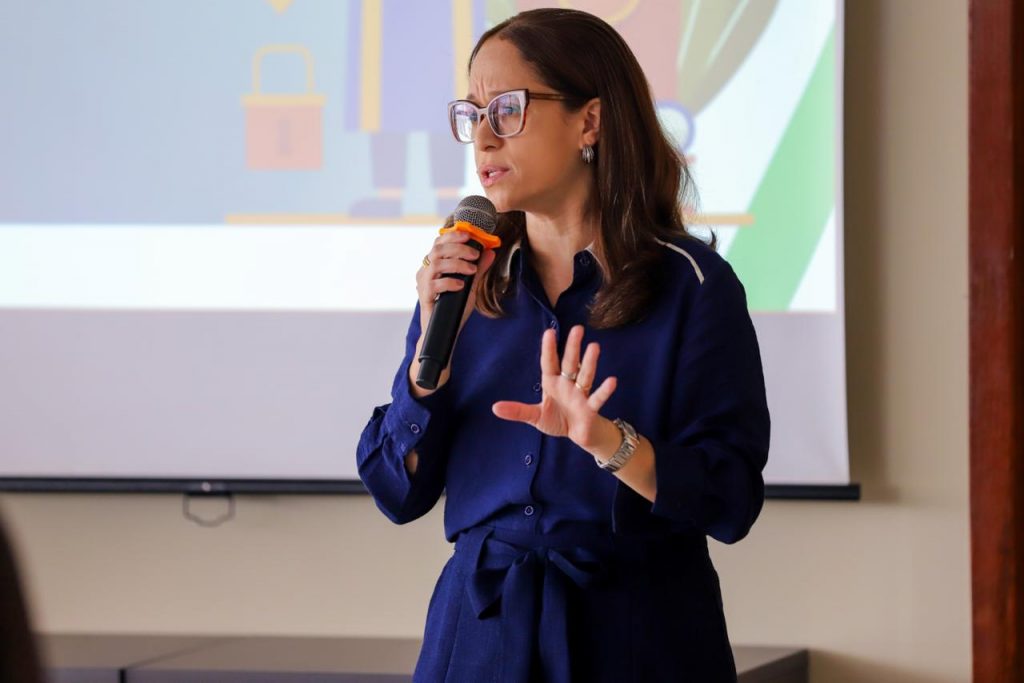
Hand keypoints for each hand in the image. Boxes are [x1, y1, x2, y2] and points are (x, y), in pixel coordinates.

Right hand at [410, 228, 496, 397]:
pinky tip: (460, 286)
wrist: (443, 333)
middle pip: (437, 249)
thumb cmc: (454, 308)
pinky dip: (449, 282)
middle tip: (475, 254)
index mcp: (435, 265)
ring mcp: (423, 283)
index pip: (439, 242)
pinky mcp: (424, 296)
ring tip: (472, 270)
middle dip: (458, 248)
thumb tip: (491, 252)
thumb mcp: (470, 286)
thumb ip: (479, 269)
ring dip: (456, 263)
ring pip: (436, 263)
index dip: (452, 235)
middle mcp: (426, 271)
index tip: (469, 235)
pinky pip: (434, 284)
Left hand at [492, 325, 617, 450]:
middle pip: (571, 363)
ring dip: (590, 362)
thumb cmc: (557, 420)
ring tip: (594, 347)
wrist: (578, 434)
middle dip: (573, 347)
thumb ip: (517, 411)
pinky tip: (612, 381)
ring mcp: (581, 394)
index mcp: (553, 383)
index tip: (549, 332)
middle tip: (578, 328)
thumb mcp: (535, 416)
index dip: (549, 349)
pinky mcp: (591, 408)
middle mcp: (568, 384)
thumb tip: (494, 408)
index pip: (549, 363)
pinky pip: (598, 397)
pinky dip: (604, 390)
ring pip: (585, 375)